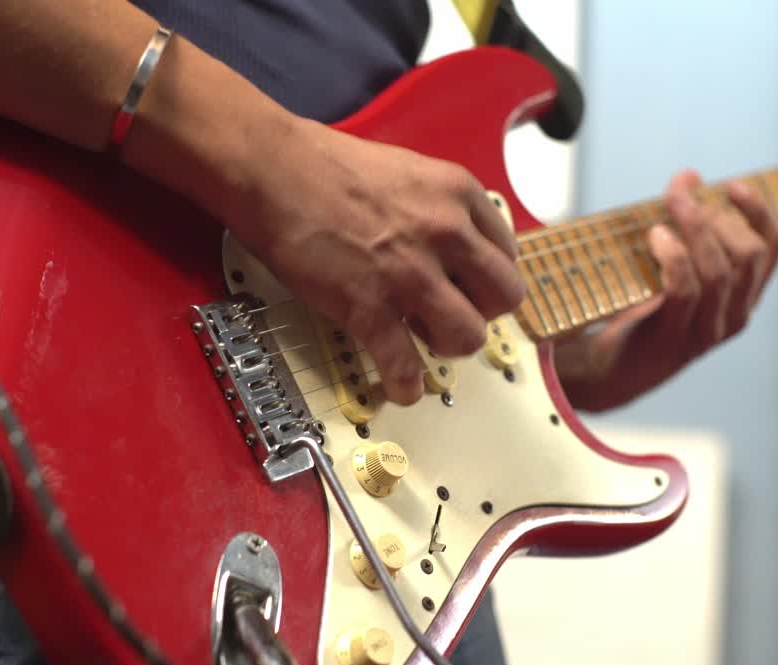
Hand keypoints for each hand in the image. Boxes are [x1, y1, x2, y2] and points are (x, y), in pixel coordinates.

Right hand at [219, 117, 524, 404]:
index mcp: (457, 193)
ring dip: (448, 346)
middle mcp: (445, 233)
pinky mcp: (369, 308)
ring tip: (424, 341)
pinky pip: (404, 365)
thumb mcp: (407, 170)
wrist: (270, 169)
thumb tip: (452, 247)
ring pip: (468, 336)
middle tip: (454, 313)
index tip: (473, 288)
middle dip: (481, 313)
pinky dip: (405, 385)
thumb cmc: (323, 165)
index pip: (507, 253)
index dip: (488, 277)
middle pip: (503, 298)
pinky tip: (401, 385)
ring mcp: (409, 274)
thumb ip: (438, 208)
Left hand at [555, 170, 777, 411]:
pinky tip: (656, 237)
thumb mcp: (670, 262)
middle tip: (680, 197)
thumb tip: (690, 177)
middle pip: (748, 254)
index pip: (773, 247)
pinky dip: (673, 257)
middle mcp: (735, 314)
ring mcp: (707, 331)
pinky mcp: (675, 339)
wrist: (608, 366)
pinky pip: (685, 290)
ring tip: (669, 209)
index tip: (732, 185)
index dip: (759, 211)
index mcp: (743, 294)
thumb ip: (685, 225)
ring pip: (719, 271)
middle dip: (715, 216)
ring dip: (695, 230)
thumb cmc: (640, 307)